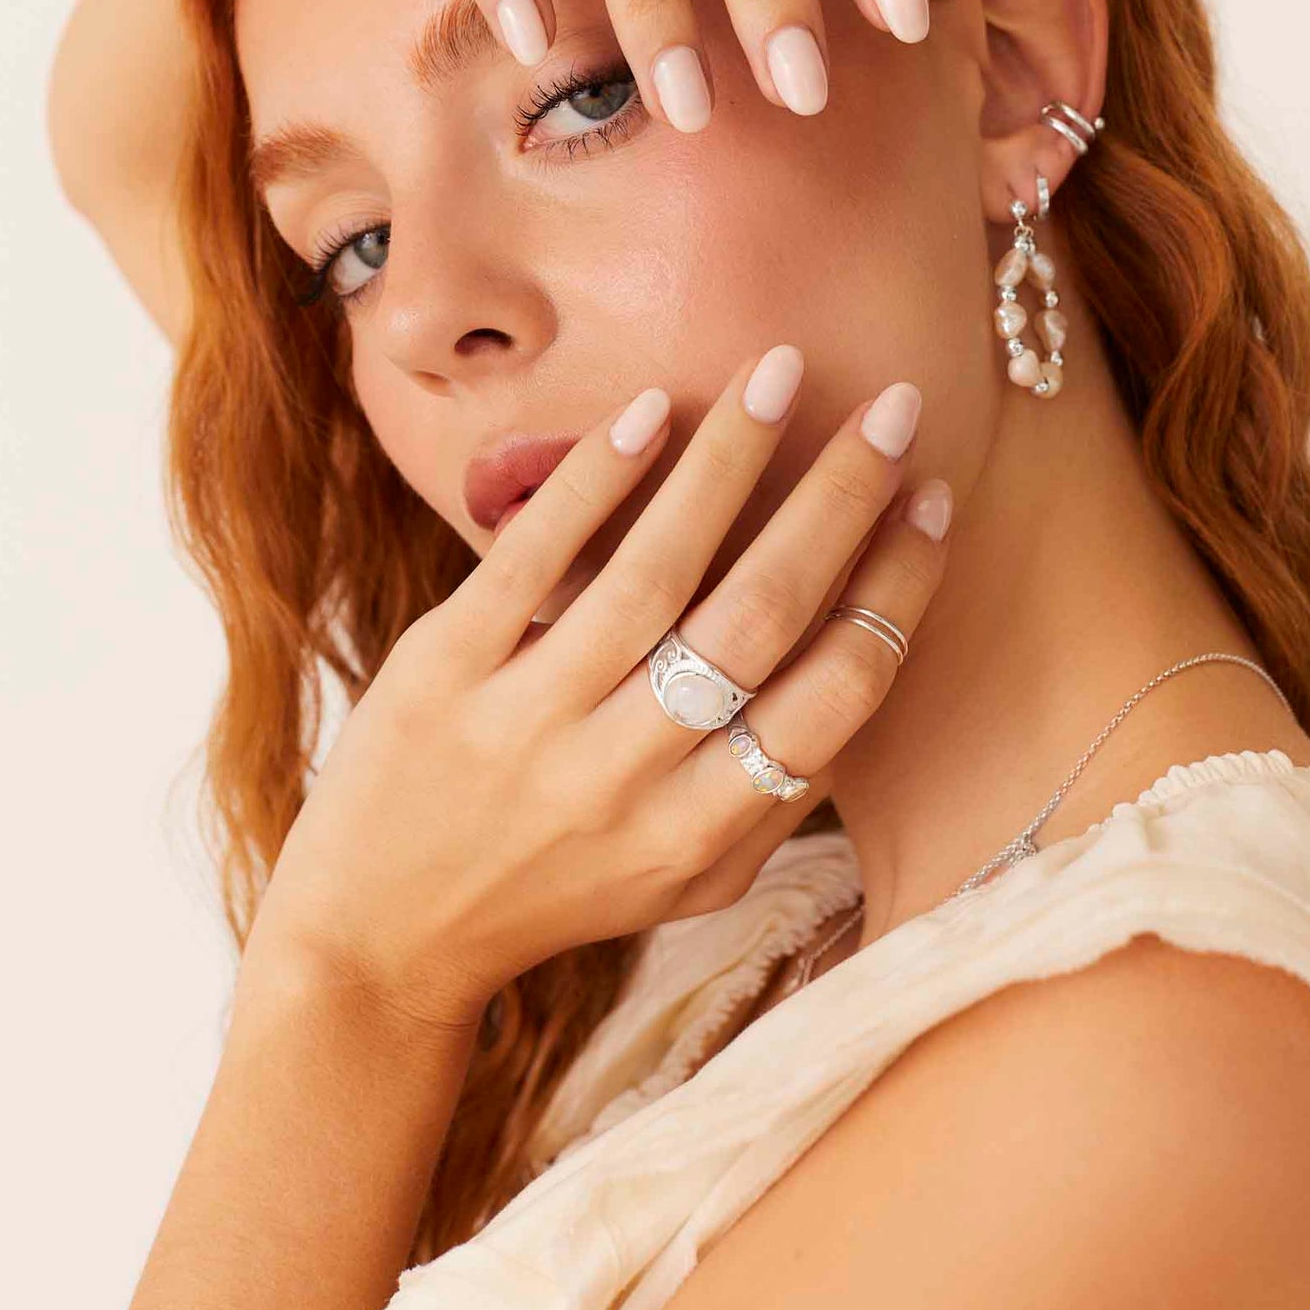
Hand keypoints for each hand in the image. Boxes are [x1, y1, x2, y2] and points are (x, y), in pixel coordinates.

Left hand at [238, 346, 952, 1032]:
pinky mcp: (446, 667)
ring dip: (728, 461)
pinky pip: (535, 557)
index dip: (894, 589)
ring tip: (779, 374)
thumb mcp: (688, 880)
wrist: (379, 935)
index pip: (835, 693)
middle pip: (760, 618)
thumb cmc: (559, 889)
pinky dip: (599, 479)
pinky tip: (654, 410)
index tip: (930, 499)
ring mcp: (529, 719)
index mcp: (704, 830)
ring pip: (653, 571)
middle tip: (891, 410)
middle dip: (839, 502)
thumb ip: (778, 794)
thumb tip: (870, 658)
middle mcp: (625, 777)